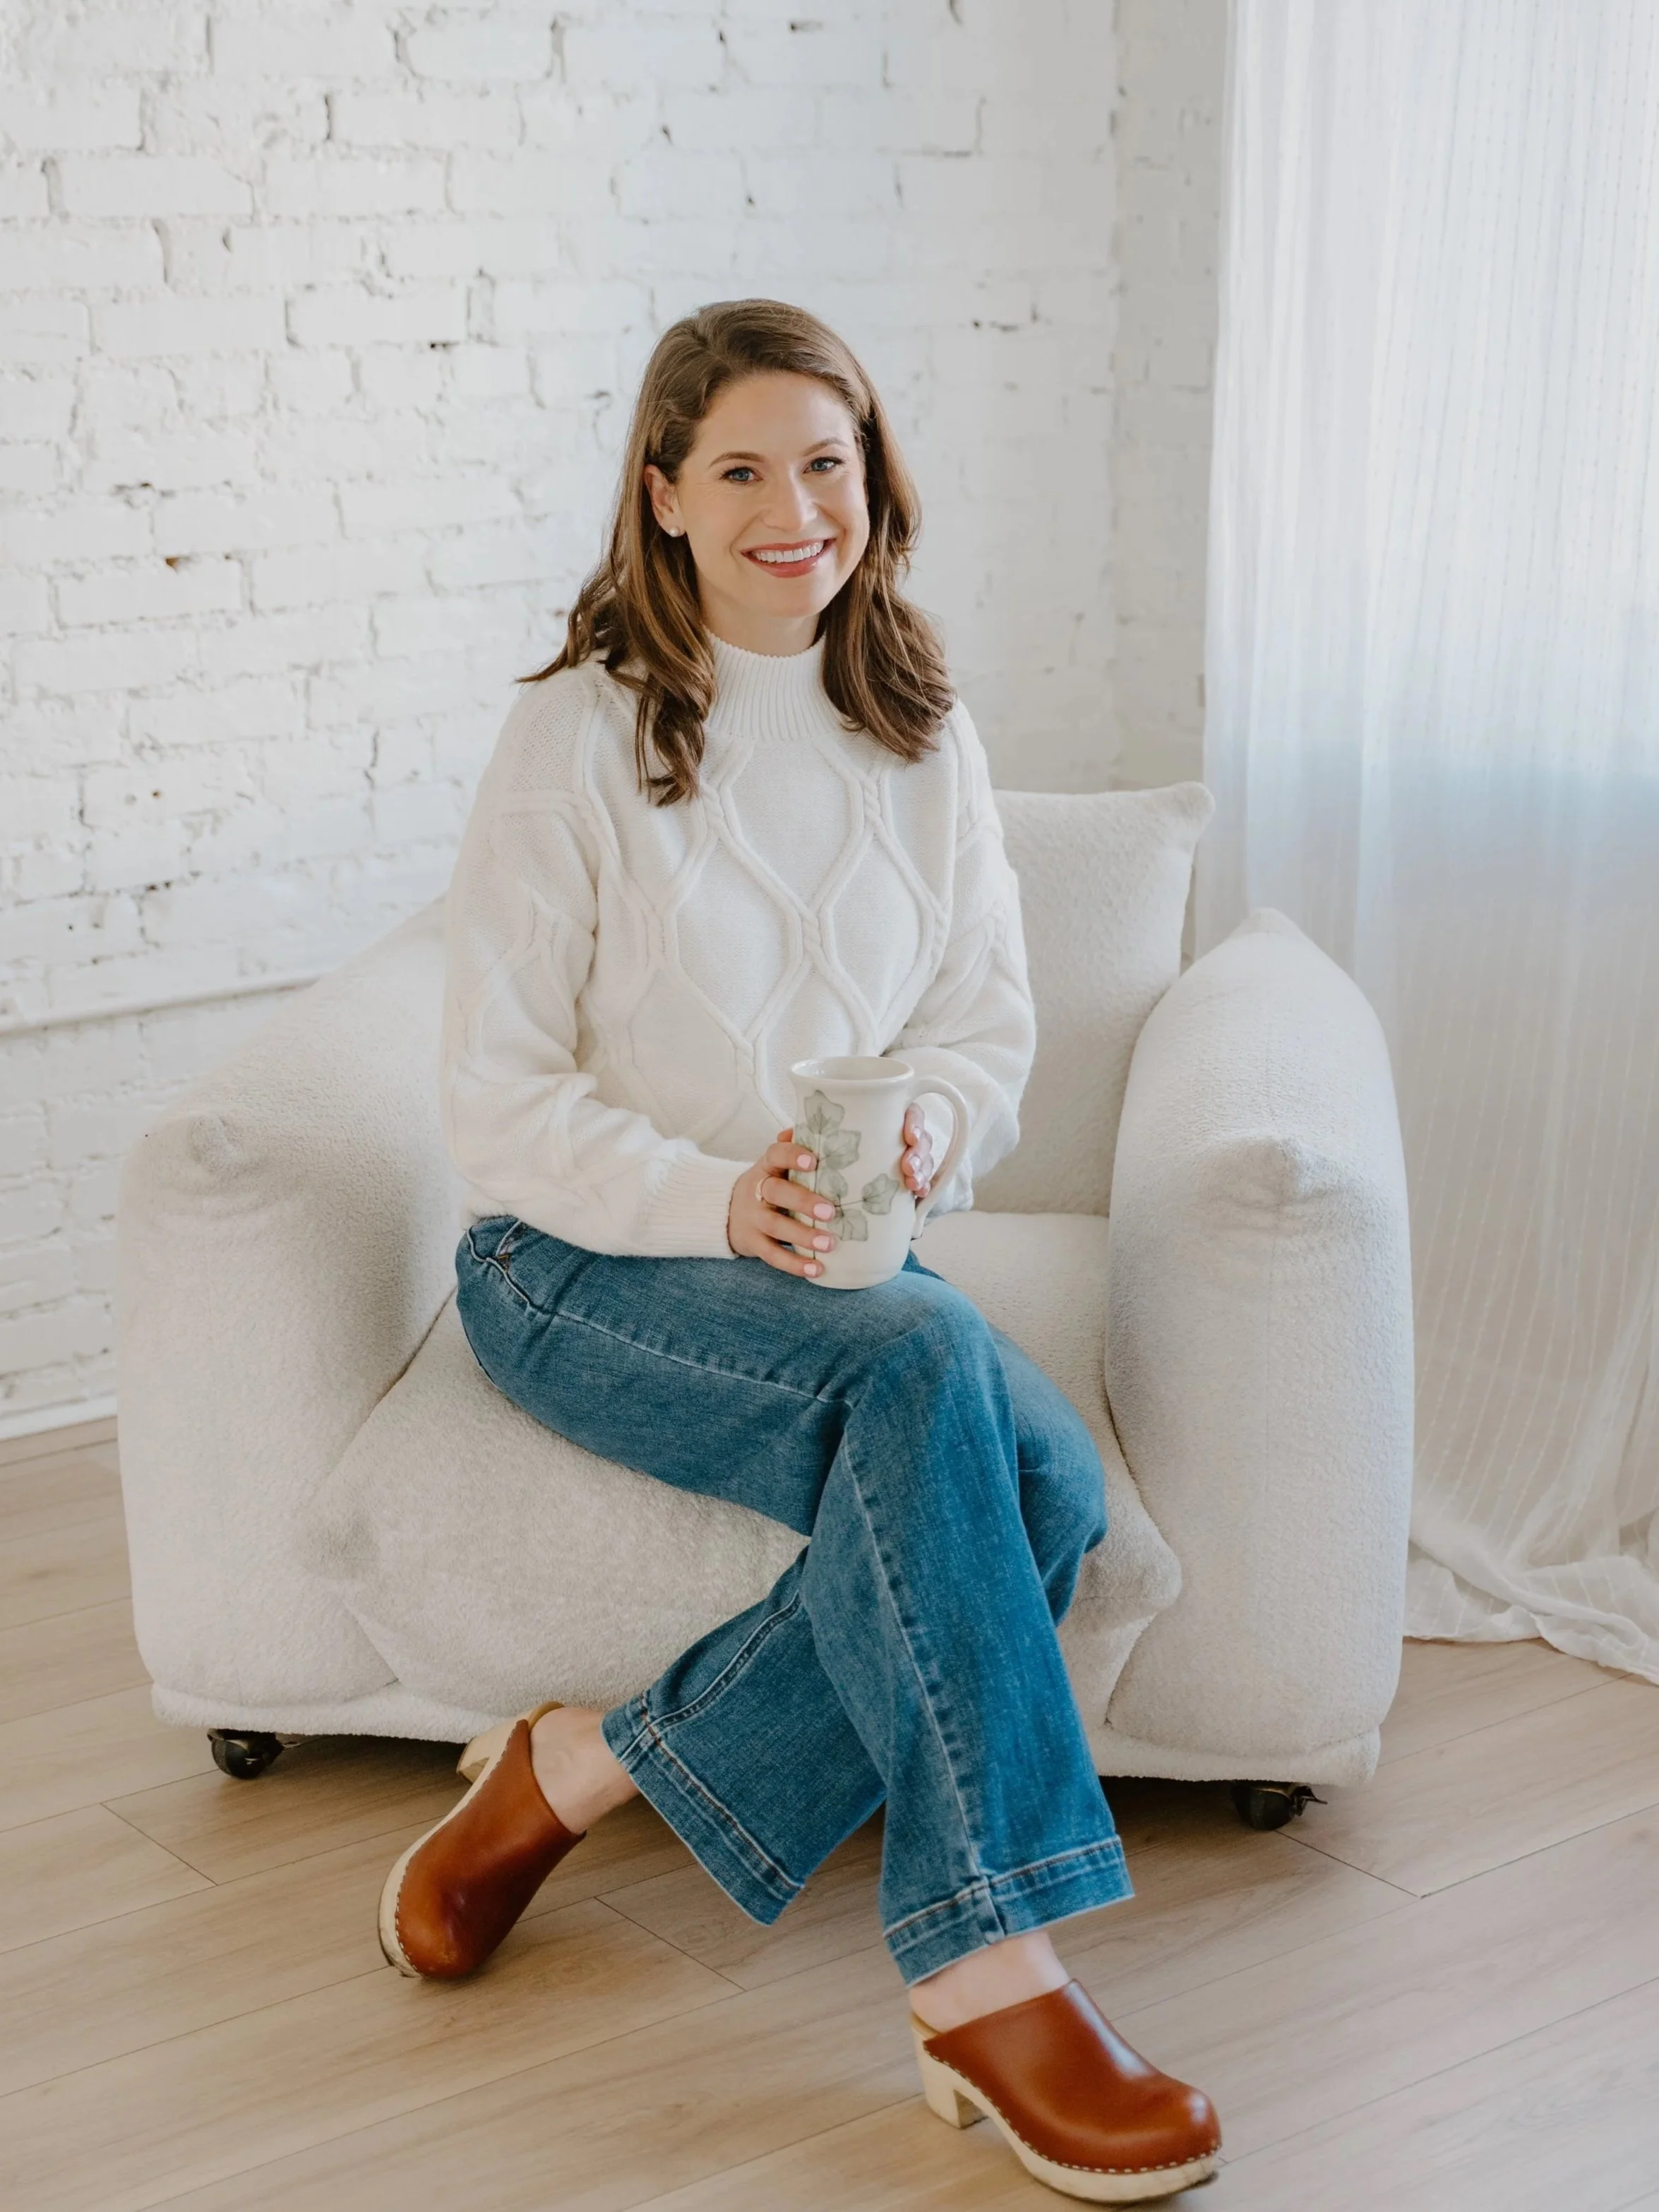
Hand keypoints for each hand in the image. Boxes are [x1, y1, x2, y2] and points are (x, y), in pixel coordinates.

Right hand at [727, 1110, 937, 1274]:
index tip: (813, 1161)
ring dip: (803, 1235)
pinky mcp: (753, 1243)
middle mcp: (758, 1190)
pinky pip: (772, 1255)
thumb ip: (804, 1150)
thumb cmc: (773, 1184)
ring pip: (775, 1226)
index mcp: (768, 1166)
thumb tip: (842, 1129)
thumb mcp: (780, 1165)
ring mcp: (753, 1218)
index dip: (791, 1155)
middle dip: (803, 1200)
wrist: (728, 1212)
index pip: (775, 1154)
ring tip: (830, 1243)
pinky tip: (817, 1269)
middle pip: (775, 1191)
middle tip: (831, 1210)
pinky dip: (794, 1264)